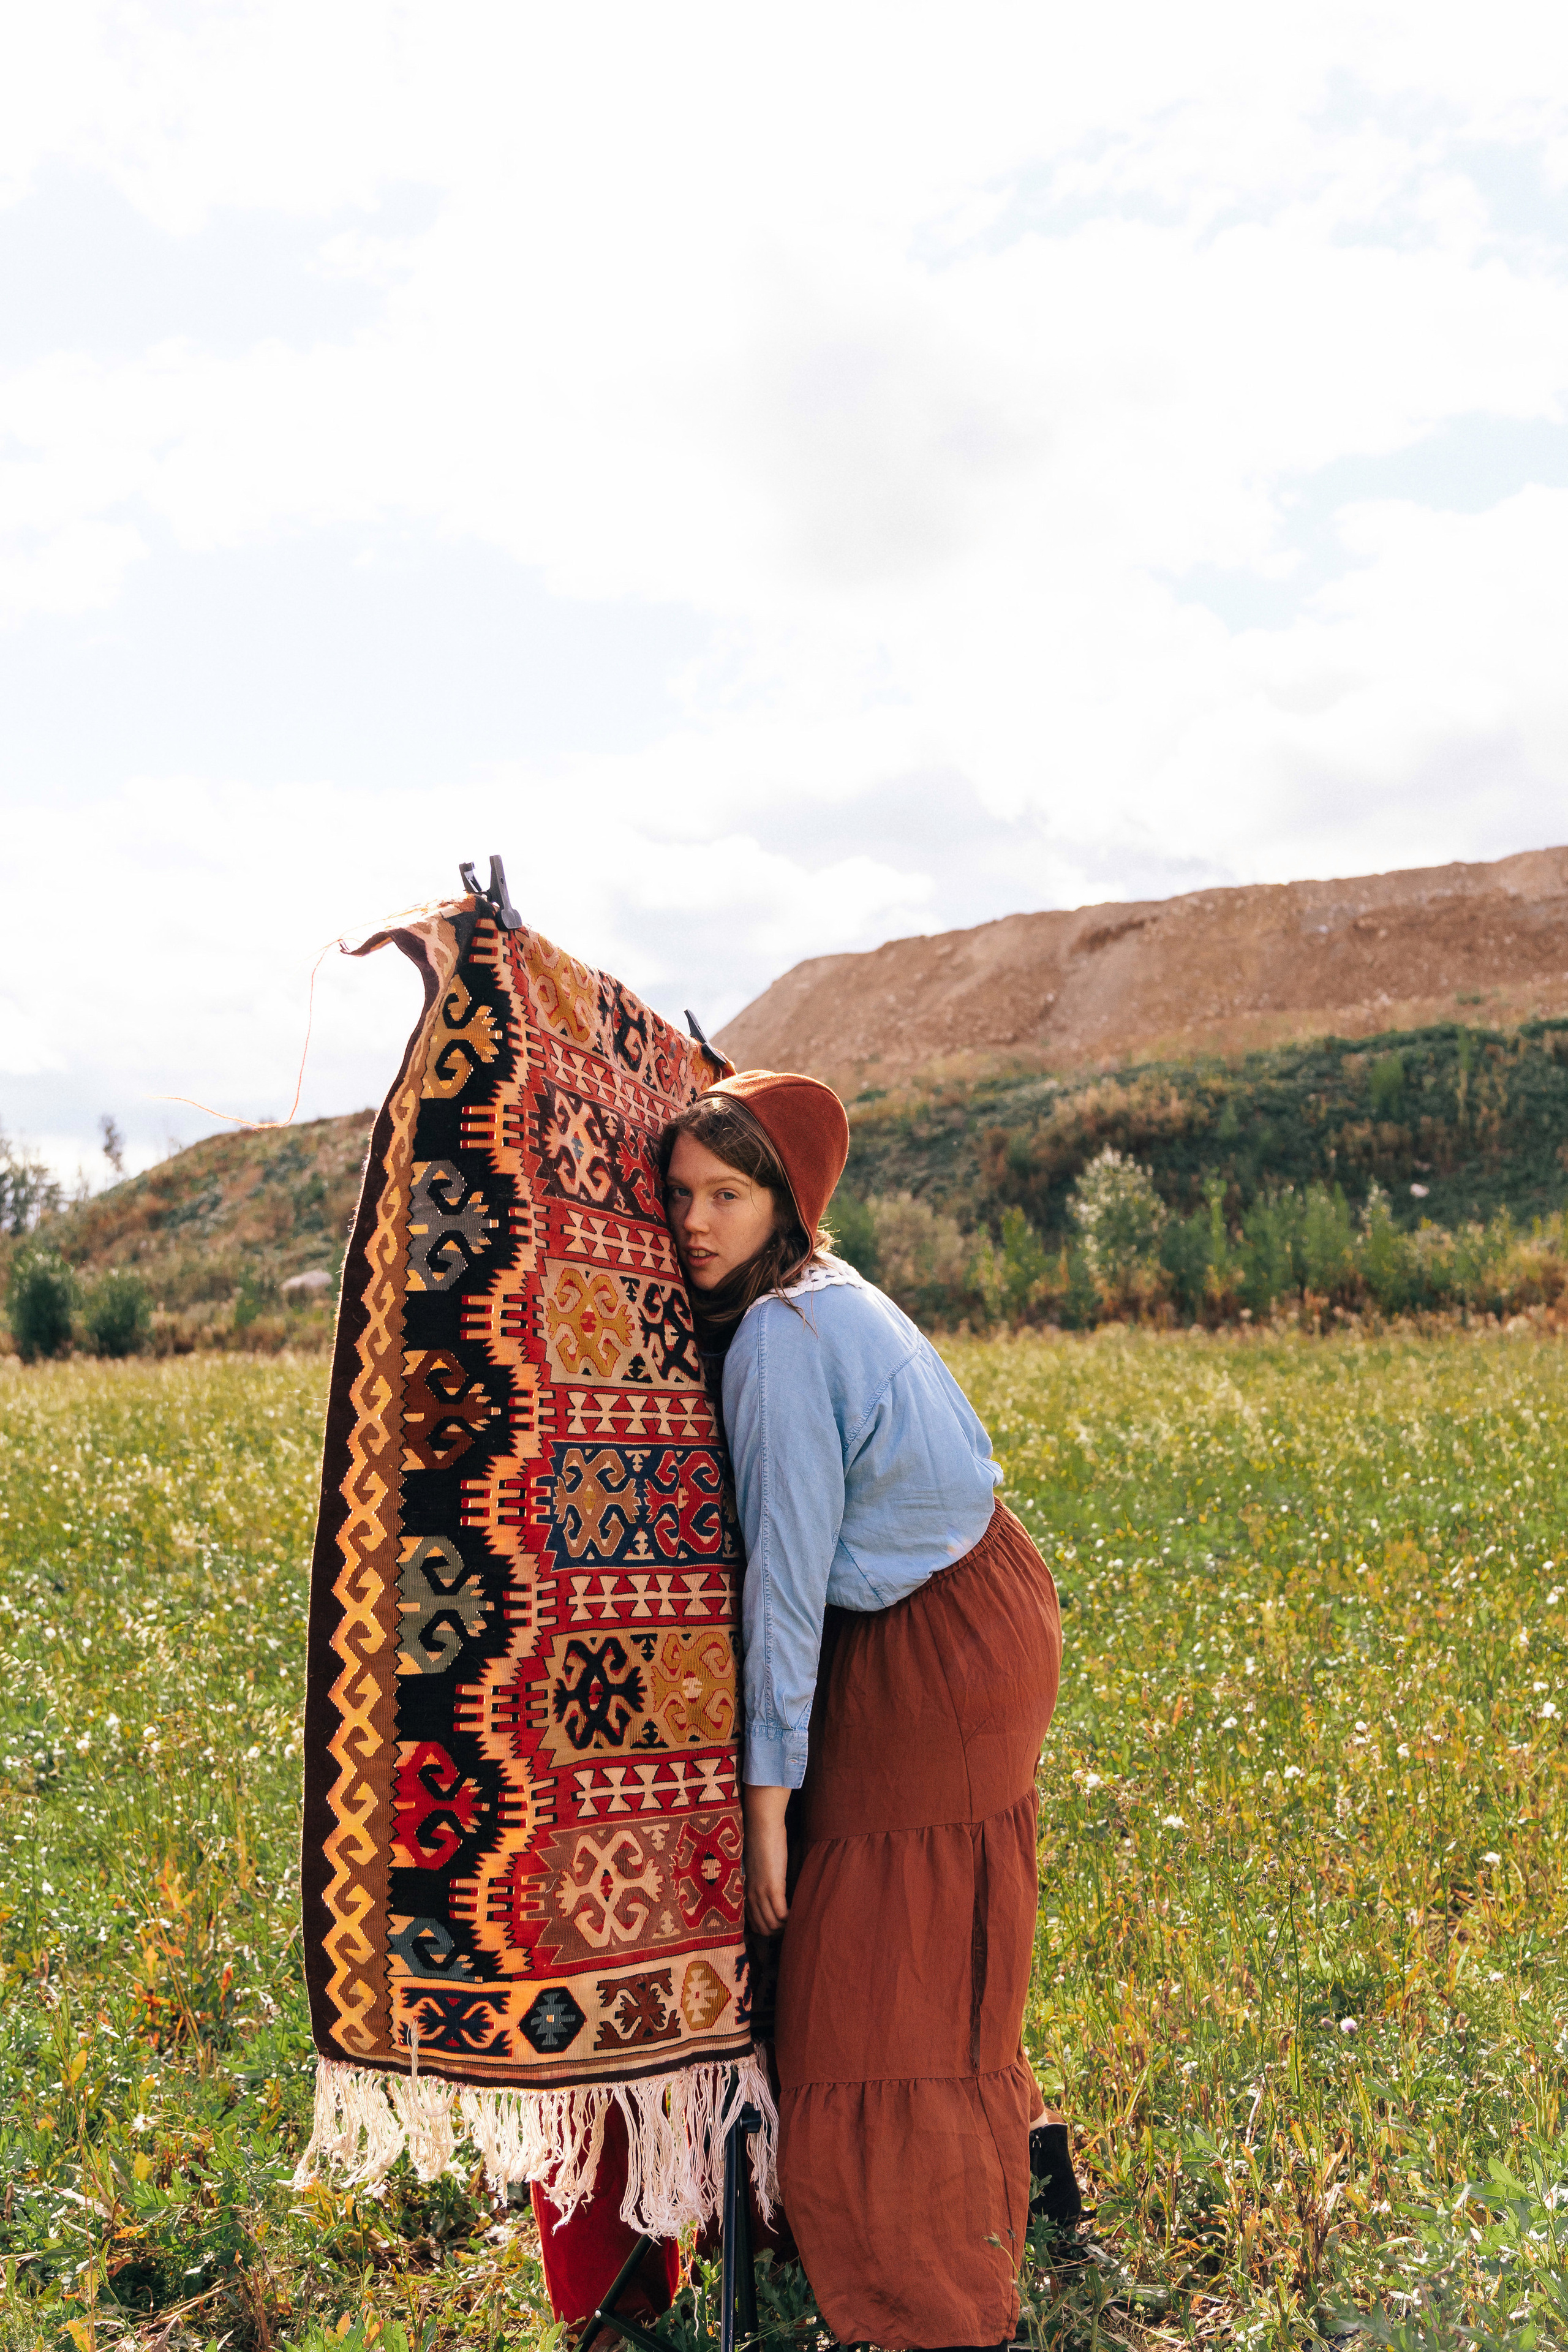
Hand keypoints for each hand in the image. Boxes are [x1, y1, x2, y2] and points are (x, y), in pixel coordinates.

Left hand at [743, 1783, 789, 1934]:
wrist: (761, 1824)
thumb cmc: (761, 1840)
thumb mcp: (757, 1865)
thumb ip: (761, 1878)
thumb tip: (772, 1886)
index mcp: (746, 1891)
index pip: (753, 1923)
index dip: (768, 1929)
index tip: (780, 1928)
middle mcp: (751, 1895)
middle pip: (763, 1929)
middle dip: (778, 1933)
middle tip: (792, 1927)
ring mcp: (761, 1892)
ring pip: (772, 1925)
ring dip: (786, 1928)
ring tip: (797, 1922)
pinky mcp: (773, 1886)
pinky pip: (781, 1914)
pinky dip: (791, 1919)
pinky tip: (798, 1914)